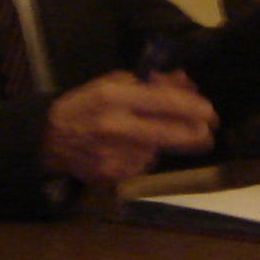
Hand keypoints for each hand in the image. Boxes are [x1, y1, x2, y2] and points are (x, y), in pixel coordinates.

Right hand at [40, 72, 218, 184]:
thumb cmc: (83, 105)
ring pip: (159, 151)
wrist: (48, 140)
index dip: (194, 108)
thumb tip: (186, 84)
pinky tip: (129, 150)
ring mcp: (116, 155)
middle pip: (173, 134)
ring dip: (163, 144)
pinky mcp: (115, 176)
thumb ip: (149, 83)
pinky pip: (143, 165)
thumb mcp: (110, 83)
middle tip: (207, 133)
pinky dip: (144, 157)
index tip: (211, 112)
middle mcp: (117, 126)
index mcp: (114, 97)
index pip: (165, 102)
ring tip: (144, 135)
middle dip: (197, 134)